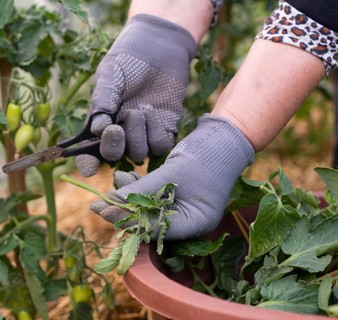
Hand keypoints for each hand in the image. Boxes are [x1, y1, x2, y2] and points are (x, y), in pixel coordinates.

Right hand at [76, 14, 196, 176]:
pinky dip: (155, 132)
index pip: (90, 152)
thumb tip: (96, 131)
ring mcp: (143, 134)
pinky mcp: (164, 131)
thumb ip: (102, 102)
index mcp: (101, 123)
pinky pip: (160, 146)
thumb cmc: (128, 59)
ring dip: (137, 135)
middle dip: (114, 147)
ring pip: (138, 154)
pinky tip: (151, 110)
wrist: (159, 47)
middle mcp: (121, 134)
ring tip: (138, 108)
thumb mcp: (110, 76)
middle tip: (115, 128)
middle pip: (114, 157)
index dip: (87, 163)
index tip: (88, 168)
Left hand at [91, 114, 253, 239]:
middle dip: (125, 210)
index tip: (104, 211)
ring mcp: (183, 209)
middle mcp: (188, 221)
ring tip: (116, 180)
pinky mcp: (176, 196)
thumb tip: (112, 200)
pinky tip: (125, 178)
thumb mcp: (172, 174)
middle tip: (99, 203)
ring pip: (149, 209)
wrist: (222, 140)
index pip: (157, 230)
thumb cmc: (205, 158)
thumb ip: (142, 189)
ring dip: (130, 196)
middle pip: (150, 223)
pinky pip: (153, 197)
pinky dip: (140, 188)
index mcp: (195, 224)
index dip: (128, 221)